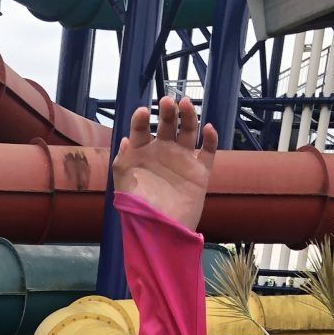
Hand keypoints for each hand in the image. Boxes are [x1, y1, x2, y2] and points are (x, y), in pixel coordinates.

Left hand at [112, 94, 216, 231]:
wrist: (161, 232)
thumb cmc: (139, 209)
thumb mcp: (124, 183)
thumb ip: (122, 160)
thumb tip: (126, 139)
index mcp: (143, 154)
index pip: (141, 129)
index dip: (141, 119)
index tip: (143, 112)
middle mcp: (163, 153)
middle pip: (167, 124)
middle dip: (167, 111)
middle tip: (167, 102)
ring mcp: (182, 161)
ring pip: (189, 131)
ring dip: (188, 116)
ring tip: (185, 105)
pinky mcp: (199, 173)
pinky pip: (208, 152)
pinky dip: (211, 139)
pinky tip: (208, 129)